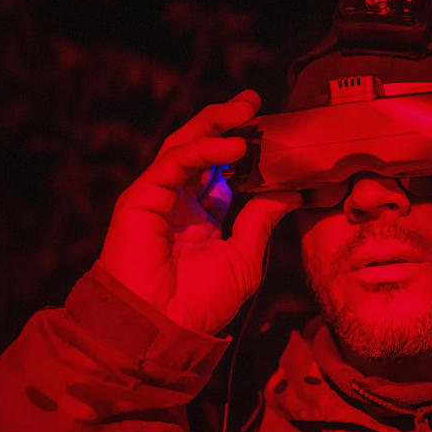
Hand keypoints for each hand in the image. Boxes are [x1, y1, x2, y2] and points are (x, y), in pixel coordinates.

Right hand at [98, 90, 300, 333]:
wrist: (164, 329)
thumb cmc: (200, 301)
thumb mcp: (245, 256)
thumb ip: (260, 219)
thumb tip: (290, 192)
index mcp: (200, 215)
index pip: (222, 169)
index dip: (244, 146)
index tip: (269, 128)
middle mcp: (178, 201)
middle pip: (201, 148)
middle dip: (226, 121)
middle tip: (253, 102)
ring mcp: (158, 196)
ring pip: (184, 145)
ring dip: (215, 124)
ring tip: (246, 111)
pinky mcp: (141, 197)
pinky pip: (174, 162)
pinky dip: (204, 150)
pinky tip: (233, 146)